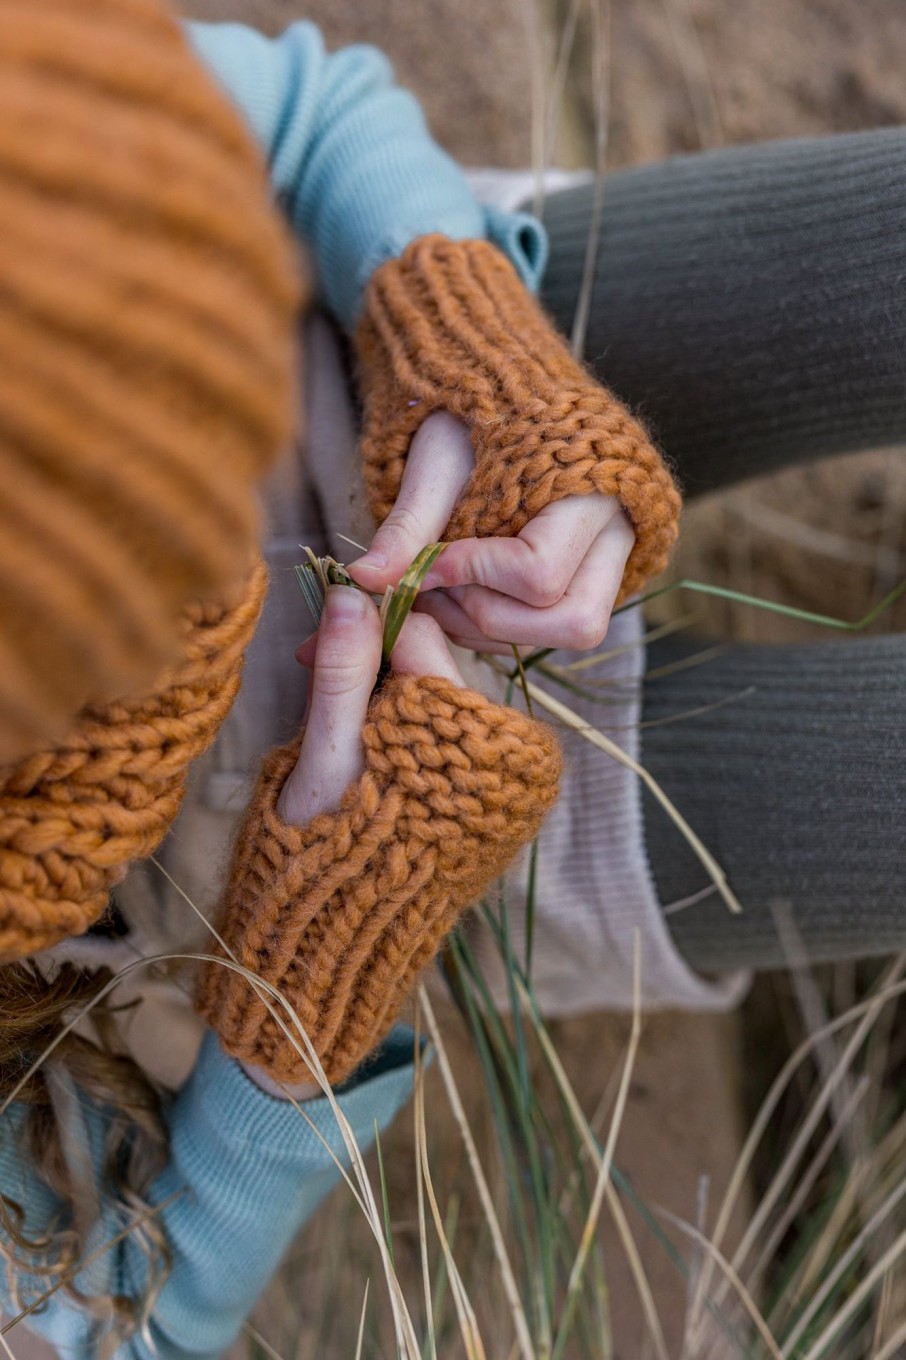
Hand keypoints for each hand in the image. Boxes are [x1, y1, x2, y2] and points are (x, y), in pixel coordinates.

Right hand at [243, 584, 464, 1099]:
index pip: (423, 638)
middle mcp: (506, 759)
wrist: (338, 956)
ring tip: (334, 731)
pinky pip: (456, 748)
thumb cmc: (319, 858)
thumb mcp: (325, 759)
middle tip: (310, 678)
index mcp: (469, 738)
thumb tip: (352, 595)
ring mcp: (508, 789)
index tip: (312, 643)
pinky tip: (367, 760)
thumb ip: (344, 674)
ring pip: (444, 707)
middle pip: (438, 671)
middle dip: (375, 668)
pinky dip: (412, 740)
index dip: (364, 629)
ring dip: (389, 703)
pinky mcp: (497, 813)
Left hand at [348, 412, 634, 654]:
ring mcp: (610, 567)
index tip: (429, 559)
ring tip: (438, 589)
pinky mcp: (586, 588)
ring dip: (485, 628)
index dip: (473, 575)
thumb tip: (365, 580)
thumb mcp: (436, 462)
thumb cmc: (471, 423)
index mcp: (590, 489)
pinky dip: (489, 627)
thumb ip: (407, 525)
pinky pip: (545, 636)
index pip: (539, 571)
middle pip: (571, 622)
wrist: (499, 402)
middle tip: (435, 586)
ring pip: (563, 636)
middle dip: (487, 615)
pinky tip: (456, 593)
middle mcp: (616, 535)